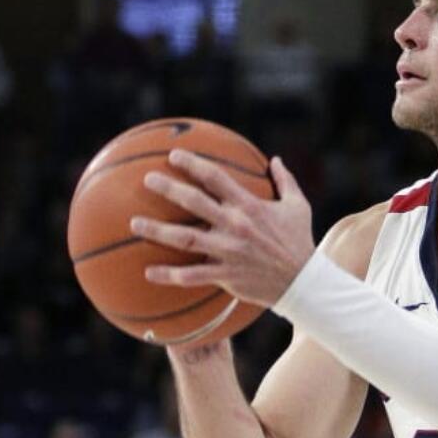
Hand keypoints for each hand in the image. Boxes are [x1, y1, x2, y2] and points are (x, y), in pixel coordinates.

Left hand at [131, 151, 315, 306]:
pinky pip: (192, 275)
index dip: (193, 164)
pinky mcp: (225, 275)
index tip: (173, 155)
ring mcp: (228, 251)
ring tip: (134, 223)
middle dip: (168, 188)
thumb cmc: (298, 241)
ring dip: (157, 231)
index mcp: (250, 206)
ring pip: (185, 238)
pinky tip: (148, 272)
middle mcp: (235, 226)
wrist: (302, 282)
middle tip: (147, 179)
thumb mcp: (298, 206)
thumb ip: (286, 181)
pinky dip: (169, 275)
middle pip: (194, 202)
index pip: (216, 178)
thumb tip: (276, 159)